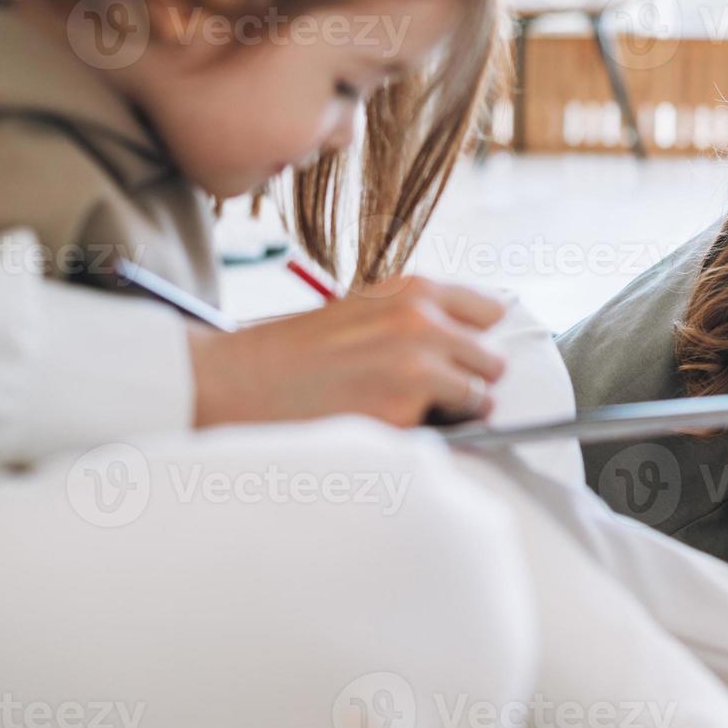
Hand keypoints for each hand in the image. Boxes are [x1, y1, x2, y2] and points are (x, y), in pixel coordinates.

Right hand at [189, 275, 506, 427]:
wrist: (234, 381)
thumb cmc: (297, 352)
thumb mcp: (364, 311)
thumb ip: (419, 319)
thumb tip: (477, 345)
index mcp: (413, 290)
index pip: (491, 311)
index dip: (476, 339)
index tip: (465, 355)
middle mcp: (421, 322)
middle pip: (493, 360)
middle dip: (468, 379)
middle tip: (427, 393)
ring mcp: (415, 367)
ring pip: (480, 397)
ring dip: (454, 411)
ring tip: (406, 411)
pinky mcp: (402, 414)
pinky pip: (448, 432)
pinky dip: (427, 437)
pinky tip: (384, 427)